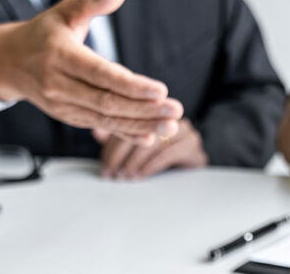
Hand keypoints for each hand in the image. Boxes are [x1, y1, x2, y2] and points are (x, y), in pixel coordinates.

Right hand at [0, 0, 180, 145]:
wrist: (7, 62)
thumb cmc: (43, 33)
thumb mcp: (65, 11)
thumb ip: (94, 2)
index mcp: (60, 56)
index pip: (100, 74)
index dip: (130, 85)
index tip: (160, 90)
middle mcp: (58, 85)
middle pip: (106, 102)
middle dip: (144, 110)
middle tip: (175, 111)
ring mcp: (62, 105)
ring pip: (105, 119)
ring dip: (140, 125)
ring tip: (170, 126)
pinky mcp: (68, 117)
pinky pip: (100, 127)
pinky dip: (125, 134)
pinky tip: (149, 137)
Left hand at [93, 119, 207, 179]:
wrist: (194, 177)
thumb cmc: (161, 161)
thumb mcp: (135, 148)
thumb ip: (117, 137)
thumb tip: (96, 131)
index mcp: (154, 113)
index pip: (128, 123)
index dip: (113, 145)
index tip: (103, 165)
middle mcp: (170, 118)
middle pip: (140, 132)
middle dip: (121, 155)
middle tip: (111, 173)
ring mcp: (185, 132)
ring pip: (153, 142)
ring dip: (134, 162)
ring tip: (124, 176)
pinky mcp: (193, 147)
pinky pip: (168, 153)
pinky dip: (150, 166)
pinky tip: (139, 176)